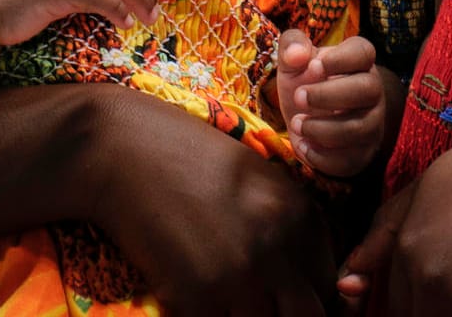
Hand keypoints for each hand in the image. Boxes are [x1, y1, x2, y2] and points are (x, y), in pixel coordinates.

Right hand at [90, 97, 337, 316]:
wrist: (122, 151)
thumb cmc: (185, 154)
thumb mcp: (255, 177)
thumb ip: (287, 222)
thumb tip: (299, 273)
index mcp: (297, 214)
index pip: (329, 281)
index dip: (313, 295)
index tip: (286, 295)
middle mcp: (277, 249)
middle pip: (310, 316)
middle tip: (261, 306)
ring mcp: (238, 278)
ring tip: (225, 300)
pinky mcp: (195, 299)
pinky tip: (194, 301)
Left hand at [274, 31, 385, 176]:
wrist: (309, 116)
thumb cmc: (305, 80)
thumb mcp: (293, 60)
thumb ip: (292, 46)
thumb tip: (296, 55)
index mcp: (358, 60)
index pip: (363, 52)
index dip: (341, 59)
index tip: (313, 66)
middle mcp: (372, 91)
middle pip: (367, 90)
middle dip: (328, 95)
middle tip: (298, 97)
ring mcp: (371, 123)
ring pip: (359, 128)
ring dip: (322, 128)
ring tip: (296, 124)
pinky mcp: (362, 152)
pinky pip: (350, 159)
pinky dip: (322, 156)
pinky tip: (303, 146)